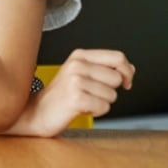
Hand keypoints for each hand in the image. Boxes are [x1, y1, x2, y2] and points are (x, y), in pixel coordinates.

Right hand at [14, 49, 134, 136]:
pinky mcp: (76, 98)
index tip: (125, 82)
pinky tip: (81, 108)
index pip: (118, 57)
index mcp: (79, 56)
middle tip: (91, 93)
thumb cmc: (61, 95)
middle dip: (110, 90)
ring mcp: (75, 81)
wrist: (38, 112)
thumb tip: (130, 68)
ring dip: (101, 102)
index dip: (127, 72)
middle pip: (117, 77)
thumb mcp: (82, 75)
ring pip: (112, 95)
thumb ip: (106, 69)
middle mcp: (76, 65)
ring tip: (83, 101)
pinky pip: (104, 107)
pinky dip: (96, 112)